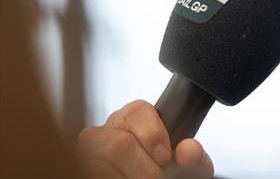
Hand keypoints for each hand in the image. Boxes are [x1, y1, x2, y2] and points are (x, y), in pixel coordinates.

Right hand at [77, 100, 213, 178]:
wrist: (156, 178)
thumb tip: (188, 149)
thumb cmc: (168, 172)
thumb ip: (195, 157)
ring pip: (99, 160)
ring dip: (126, 175)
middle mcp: (107, 132)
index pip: (137, 111)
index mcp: (133, 120)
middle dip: (142, 166)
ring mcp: (89, 153)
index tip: (165, 157)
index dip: (153, 135)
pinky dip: (112, 178)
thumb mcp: (188, 166)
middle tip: (156, 178)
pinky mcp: (80, 167)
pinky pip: (89, 171)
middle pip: (118, 141)